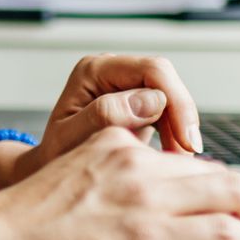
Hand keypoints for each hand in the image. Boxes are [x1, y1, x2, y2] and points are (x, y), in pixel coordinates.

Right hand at [0, 127, 239, 239]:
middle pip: (216, 174)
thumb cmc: (21, 230)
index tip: (233, 203)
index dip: (219, 184)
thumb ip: (113, 188)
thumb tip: (149, 216)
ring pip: (230, 195)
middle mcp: (134, 162)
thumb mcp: (73, 185)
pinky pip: (223, 232)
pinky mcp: (153, 236)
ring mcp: (146, 198)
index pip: (184, 161)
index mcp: (112, 144)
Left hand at [46, 54, 200, 153]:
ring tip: (179, 162)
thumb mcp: (71, 138)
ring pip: (172, 97)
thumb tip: (152, 99)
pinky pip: (168, 113)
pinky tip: (173, 157)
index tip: (185, 139)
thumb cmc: (55, 155)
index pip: (150, 70)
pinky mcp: (137, 103)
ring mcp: (126, 86)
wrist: (52, 169)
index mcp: (94, 71)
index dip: (176, 101)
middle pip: (166, 81)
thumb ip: (106, 115)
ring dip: (181, 130)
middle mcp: (113, 72)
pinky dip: (176, 135)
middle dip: (183, 117)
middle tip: (187, 155)